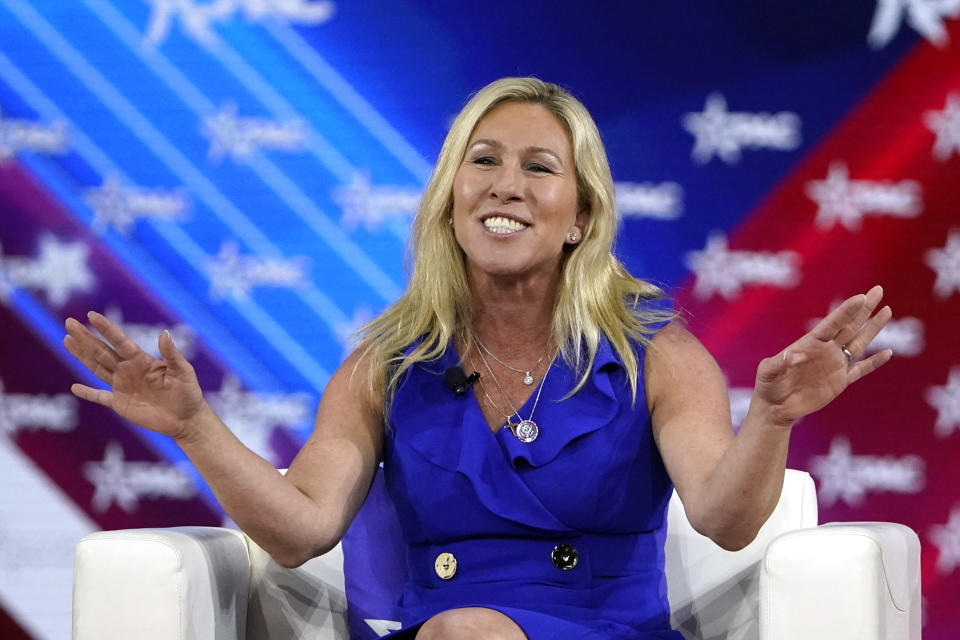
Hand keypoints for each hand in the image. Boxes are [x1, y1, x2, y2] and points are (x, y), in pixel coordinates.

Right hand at [64, 311, 206, 439]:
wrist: (187, 419)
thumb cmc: (189, 393)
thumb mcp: (184, 371)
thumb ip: (172, 354)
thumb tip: (164, 333)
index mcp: (142, 360)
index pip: (120, 341)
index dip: (106, 329)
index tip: (91, 315)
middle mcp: (129, 370)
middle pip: (102, 351)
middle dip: (85, 337)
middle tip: (69, 322)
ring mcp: (123, 386)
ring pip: (97, 368)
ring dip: (81, 356)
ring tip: (67, 340)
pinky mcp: (120, 404)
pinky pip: (100, 397)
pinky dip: (88, 393)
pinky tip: (74, 387)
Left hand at [752, 285, 892, 427]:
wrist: (775, 407)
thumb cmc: (768, 385)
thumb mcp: (768, 372)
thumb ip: (779, 362)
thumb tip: (794, 355)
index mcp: (810, 343)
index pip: (832, 324)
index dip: (846, 311)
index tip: (861, 297)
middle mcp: (826, 350)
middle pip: (849, 326)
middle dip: (864, 309)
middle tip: (878, 290)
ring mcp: (835, 365)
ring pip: (858, 343)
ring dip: (873, 328)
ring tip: (886, 310)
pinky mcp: (840, 382)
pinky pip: (860, 370)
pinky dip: (874, 362)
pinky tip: (887, 352)